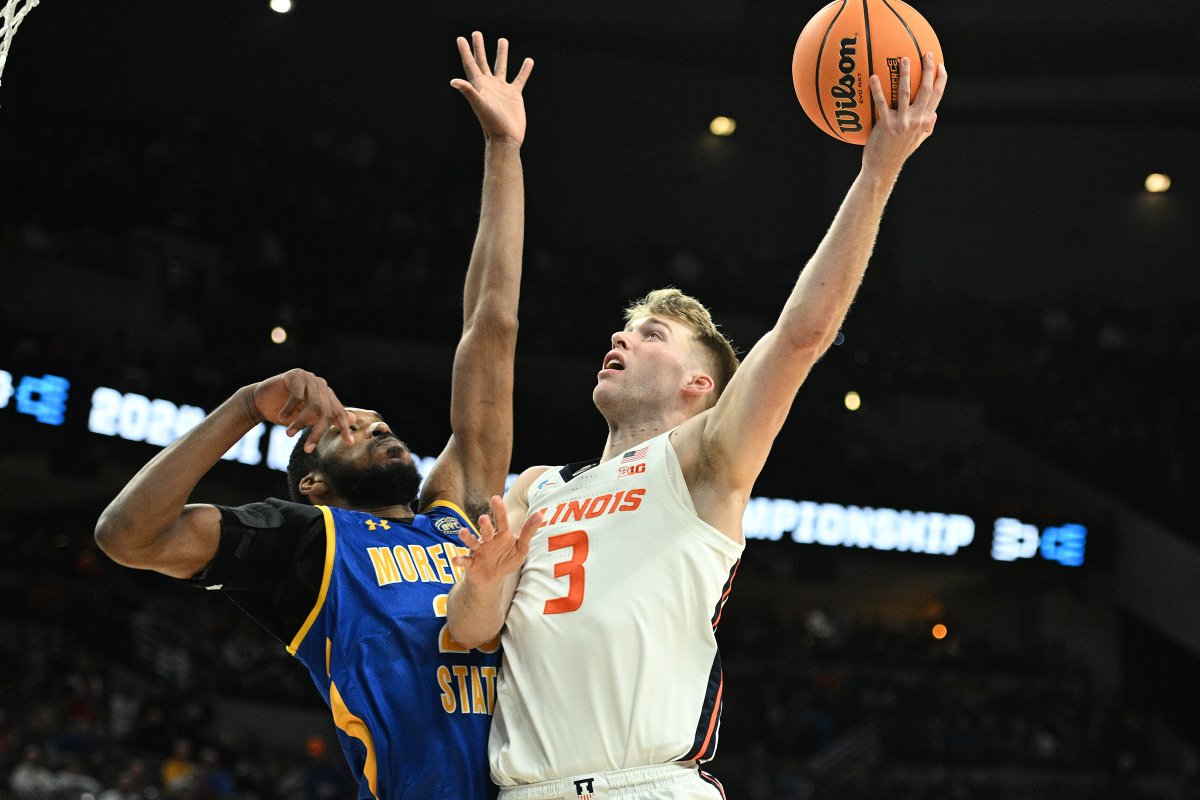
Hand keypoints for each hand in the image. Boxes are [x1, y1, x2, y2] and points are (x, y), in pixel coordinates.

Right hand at [250, 369, 355, 452]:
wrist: (260, 401)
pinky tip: (281, 416)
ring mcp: (309, 378)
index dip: (344, 428)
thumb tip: (353, 418)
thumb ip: (327, 418)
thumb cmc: (286, 412)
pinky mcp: (295, 375)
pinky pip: (297, 395)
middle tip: (308, 449)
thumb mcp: (308, 418)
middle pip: (326, 411)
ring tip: (289, 434)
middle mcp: (320, 385)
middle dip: (317, 432)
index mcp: (326, 395)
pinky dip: (289, 409)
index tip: (350, 443)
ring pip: (313, 404)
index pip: (338, 412)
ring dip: (300, 422)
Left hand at [450, 31, 533, 144]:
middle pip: (483, 61)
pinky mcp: (514, 95)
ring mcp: (502, 89)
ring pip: (501, 67)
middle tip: (476, 33)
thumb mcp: (479, 104)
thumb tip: (453, 81)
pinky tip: (528, 61)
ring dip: (501, 54)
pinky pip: (520, 79)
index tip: (460, 38)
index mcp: (479, 85)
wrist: (506, 137)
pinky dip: (524, 70)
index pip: (470, 64)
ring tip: (503, 40)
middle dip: (479, 47)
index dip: (465, 51)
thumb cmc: (491, 123)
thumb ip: (468, 91)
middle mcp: (489, 85)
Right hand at [452, 495, 543, 584]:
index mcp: (501, 534)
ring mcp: (478, 550)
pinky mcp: (470, 563)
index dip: (498, 510)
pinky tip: (455, 560)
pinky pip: (464, 560)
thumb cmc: (507, 559)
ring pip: (472, 542)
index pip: (501, 520)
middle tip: (484, 519)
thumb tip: (540, 514)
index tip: (495, 498)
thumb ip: (528, 532)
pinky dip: (459, 560)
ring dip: (468, 537)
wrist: (492, 578)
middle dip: (485, 525)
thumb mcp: (521, 547)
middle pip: (486, 530)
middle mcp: (488, 539)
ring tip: (463, 532)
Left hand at [862, 52, 947, 174]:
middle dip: (928, 70)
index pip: (937, 97)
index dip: (941, 80)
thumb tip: (934, 114)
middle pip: (926, 90)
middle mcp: (916, 120)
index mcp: (925, 121)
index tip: (942, 65)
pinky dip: (877, 89)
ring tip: (904, 59)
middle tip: (927, 54)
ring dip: (905, 75)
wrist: (883, 168)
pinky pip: (881, 103)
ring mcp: (901, 123)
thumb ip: (927, 127)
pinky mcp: (886, 125)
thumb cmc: (898, 153)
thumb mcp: (917, 141)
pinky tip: (873, 77)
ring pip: (905, 93)